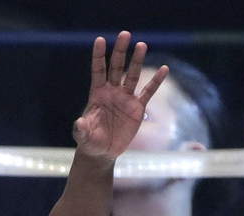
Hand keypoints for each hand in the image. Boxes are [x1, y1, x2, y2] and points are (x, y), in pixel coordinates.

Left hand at [72, 31, 167, 160]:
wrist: (102, 152)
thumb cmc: (89, 142)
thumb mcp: (83, 137)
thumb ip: (81, 129)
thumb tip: (79, 123)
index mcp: (97, 95)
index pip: (98, 71)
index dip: (98, 56)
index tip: (100, 40)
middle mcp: (112, 92)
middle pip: (116, 67)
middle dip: (120, 51)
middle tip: (125, 34)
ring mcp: (125, 98)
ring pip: (133, 75)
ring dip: (137, 61)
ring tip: (141, 45)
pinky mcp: (137, 108)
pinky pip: (148, 92)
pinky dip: (156, 82)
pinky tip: (164, 69)